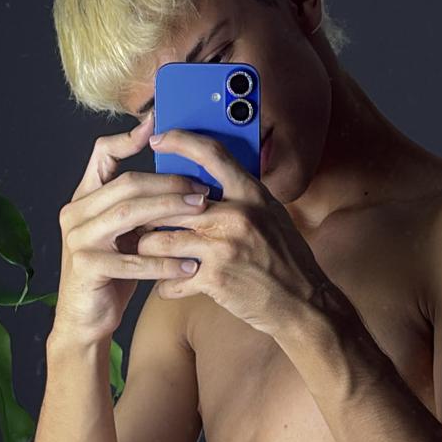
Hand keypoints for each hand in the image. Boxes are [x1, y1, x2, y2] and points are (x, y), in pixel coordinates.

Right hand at [52, 114, 211, 344]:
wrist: (86, 321)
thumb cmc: (113, 275)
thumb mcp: (125, 234)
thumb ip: (141, 207)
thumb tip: (184, 178)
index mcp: (85, 198)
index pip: (102, 153)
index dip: (129, 137)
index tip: (158, 123)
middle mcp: (76, 212)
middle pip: (127, 183)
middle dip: (169, 183)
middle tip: (204, 189)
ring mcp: (78, 239)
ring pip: (129, 213)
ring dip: (170, 212)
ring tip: (202, 215)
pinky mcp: (86, 267)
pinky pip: (132, 259)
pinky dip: (164, 262)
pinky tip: (190, 265)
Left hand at [141, 128, 327, 336]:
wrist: (303, 302)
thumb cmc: (287, 259)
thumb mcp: (272, 215)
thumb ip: (242, 197)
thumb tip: (206, 183)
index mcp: (252, 194)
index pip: (211, 154)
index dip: (180, 141)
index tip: (158, 139)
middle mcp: (237, 215)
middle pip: (171, 202)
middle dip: (149, 214)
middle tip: (138, 220)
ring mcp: (224, 247)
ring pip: (160, 240)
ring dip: (148, 250)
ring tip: (149, 254)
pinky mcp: (215, 278)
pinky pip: (170, 278)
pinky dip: (165, 284)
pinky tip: (170, 284)